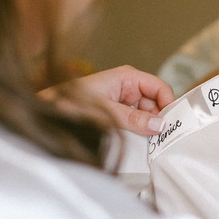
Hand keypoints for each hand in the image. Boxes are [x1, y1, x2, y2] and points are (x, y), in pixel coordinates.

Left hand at [40, 65, 174, 135]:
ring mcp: (124, 100)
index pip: (159, 87)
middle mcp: (128, 86)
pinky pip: (136, 121)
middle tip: (163, 138)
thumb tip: (158, 125)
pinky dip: (140, 131)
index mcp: (127, 77)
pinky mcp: (118, 112)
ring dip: (149, 128)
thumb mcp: (105, 111)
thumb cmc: (70, 103)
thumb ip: (133, 119)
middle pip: (156, 102)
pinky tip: (139, 141)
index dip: (168, 104)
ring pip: (147, 114)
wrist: (47, 111)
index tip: (172, 123)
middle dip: (159, 119)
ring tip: (150, 142)